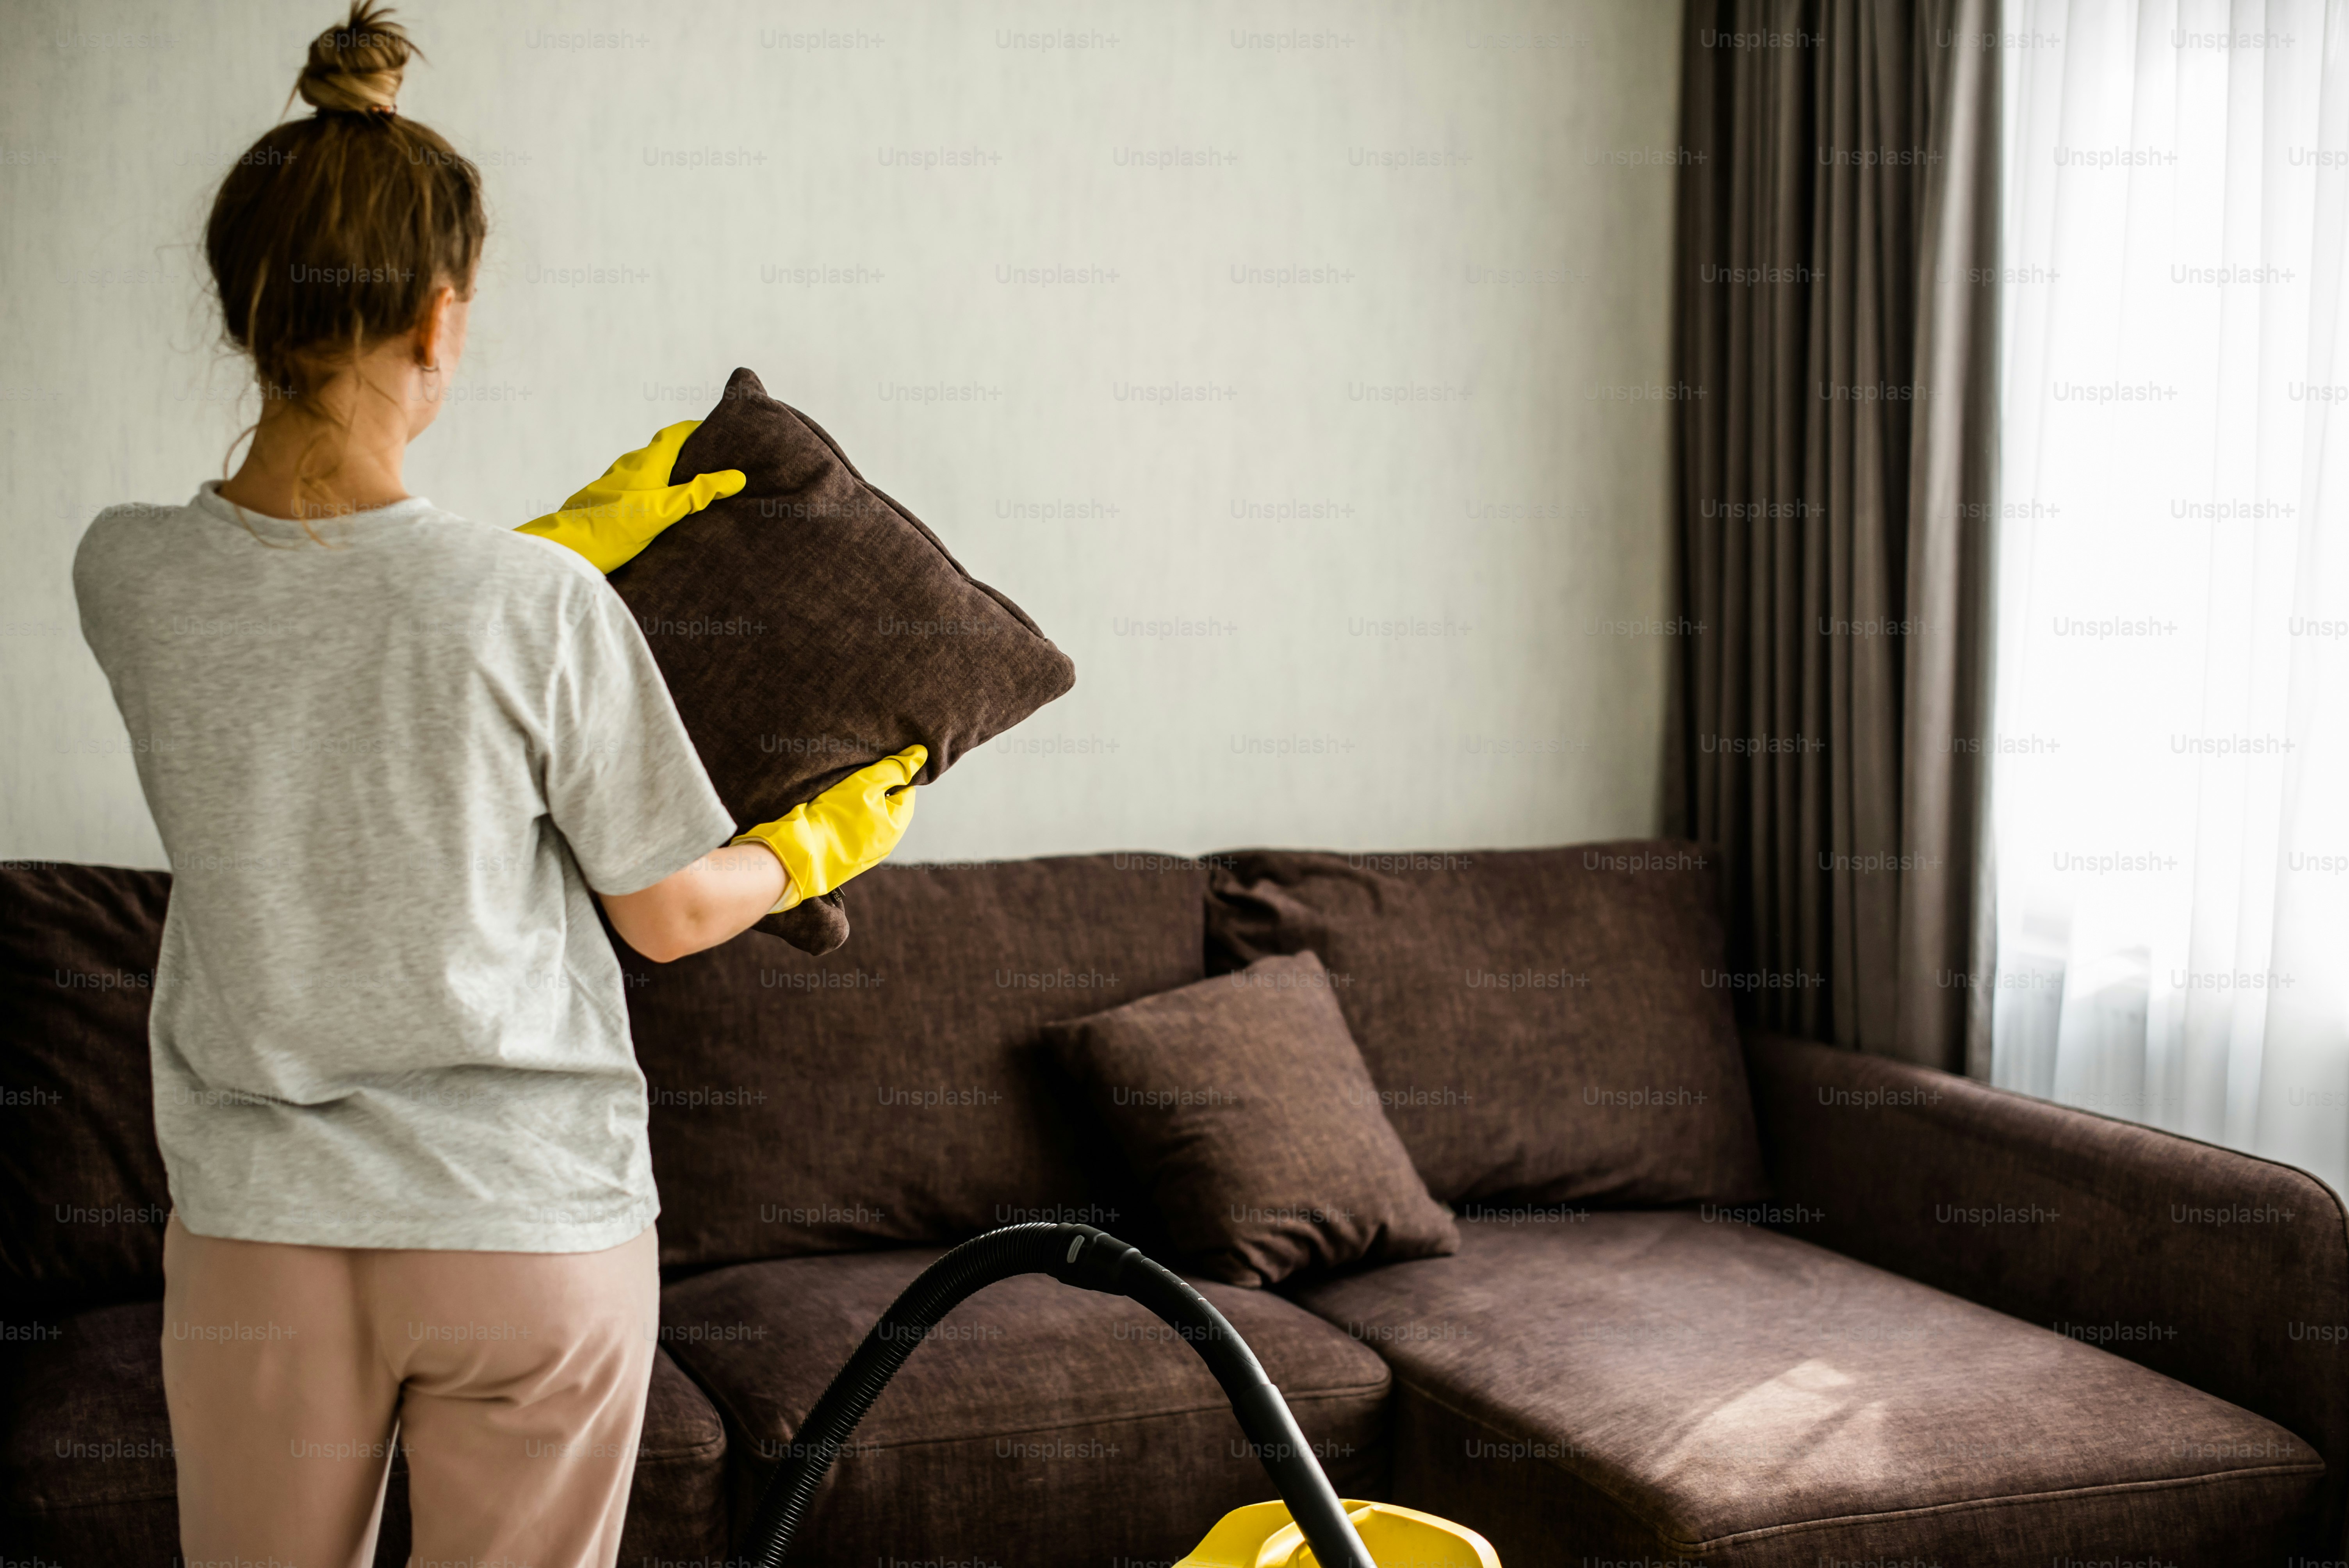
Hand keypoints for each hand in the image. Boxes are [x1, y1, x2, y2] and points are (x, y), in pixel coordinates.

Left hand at [516, 419, 743, 572]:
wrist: (566, 550)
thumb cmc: (613, 529)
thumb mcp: (663, 512)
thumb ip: (697, 494)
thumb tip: (736, 477)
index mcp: (645, 462)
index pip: (675, 433)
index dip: (697, 429)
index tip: (720, 431)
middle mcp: (629, 465)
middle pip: (664, 451)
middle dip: (690, 454)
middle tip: (717, 465)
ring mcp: (616, 482)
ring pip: (650, 470)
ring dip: (672, 474)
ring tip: (695, 490)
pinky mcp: (608, 500)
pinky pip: (639, 487)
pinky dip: (657, 490)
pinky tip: (665, 510)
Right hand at [733, 746, 925, 909]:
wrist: (798, 855)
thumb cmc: (834, 818)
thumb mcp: (866, 784)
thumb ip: (894, 769)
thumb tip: (921, 754)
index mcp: (896, 825)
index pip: (905, 788)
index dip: (891, 771)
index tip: (872, 761)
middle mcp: (885, 842)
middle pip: (885, 802)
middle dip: (872, 786)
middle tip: (853, 773)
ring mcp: (864, 852)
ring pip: (866, 816)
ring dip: (855, 801)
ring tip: (837, 790)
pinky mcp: (843, 854)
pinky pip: (850, 829)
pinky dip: (842, 817)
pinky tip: (828, 810)